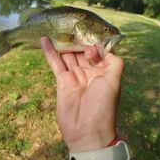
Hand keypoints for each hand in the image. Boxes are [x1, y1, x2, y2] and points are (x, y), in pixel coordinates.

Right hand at [40, 37, 123, 151]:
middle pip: (81, 52)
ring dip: (63, 43)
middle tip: (69, 27)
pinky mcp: (61, 81)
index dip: (94, 45)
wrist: (87, 132)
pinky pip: (55, 64)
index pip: (98, 52)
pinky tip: (44, 39)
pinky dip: (50, 52)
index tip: (89, 45)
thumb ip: (114, 63)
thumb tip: (104, 48)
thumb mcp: (115, 83)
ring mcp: (74, 76)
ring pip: (68, 55)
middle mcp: (89, 72)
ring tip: (56, 28)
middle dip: (77, 41)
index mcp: (104, 72)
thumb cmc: (103, 106)